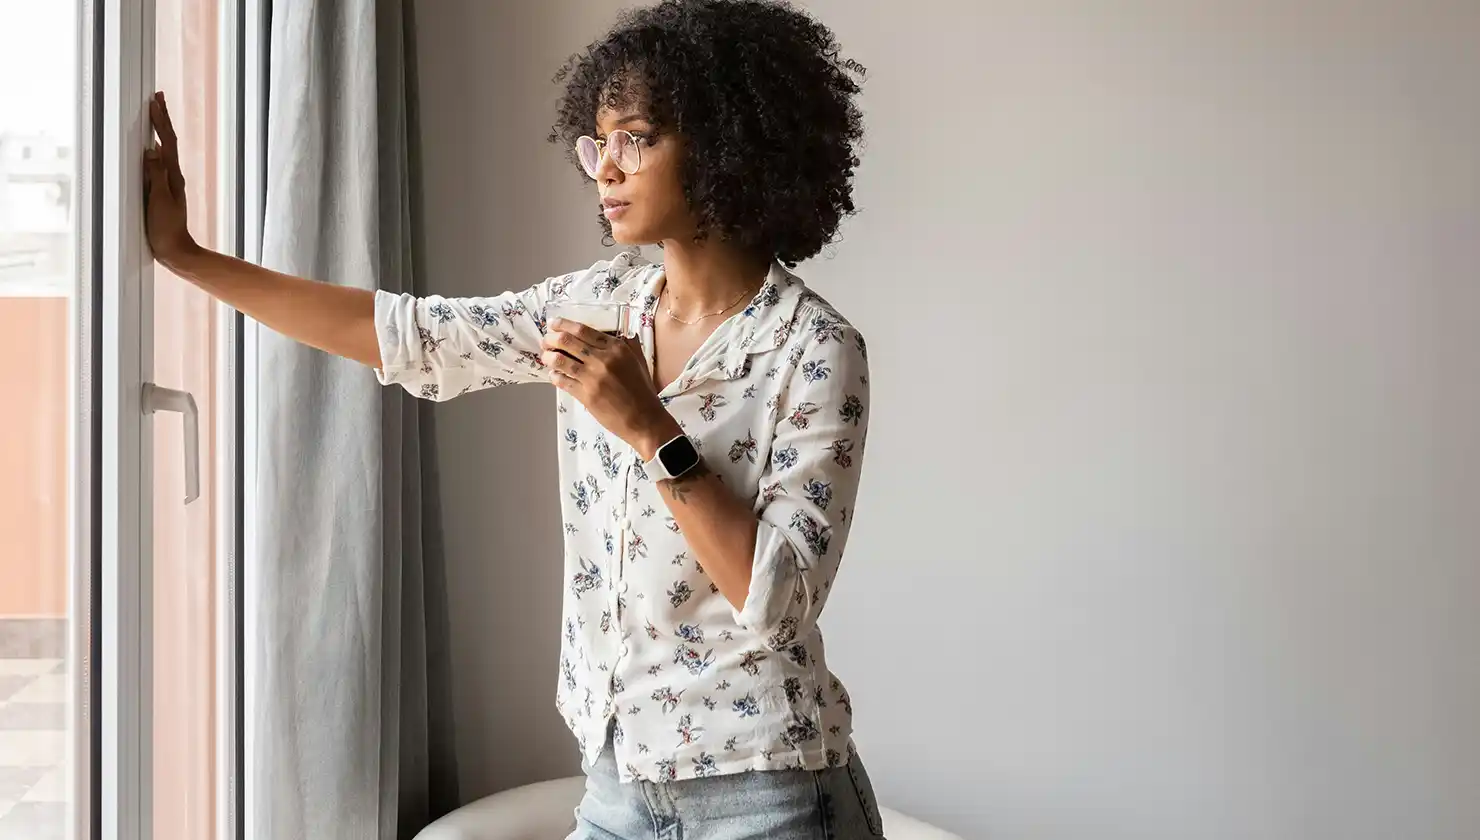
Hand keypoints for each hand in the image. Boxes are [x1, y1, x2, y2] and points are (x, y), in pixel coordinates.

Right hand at [143, 91, 197, 267]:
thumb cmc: (166, 229)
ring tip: (156, 114)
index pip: (167, 142)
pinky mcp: (162, 190)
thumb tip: (151, 150)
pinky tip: (152, 146)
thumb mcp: (158, 201)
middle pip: (168, 141)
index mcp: (172, 176)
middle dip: (163, 119)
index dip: (161, 121)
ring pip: (165, 150)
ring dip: (160, 130)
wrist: (175, 250)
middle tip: (158, 98)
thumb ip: (155, 176)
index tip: (155, 102)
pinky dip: (156, 147)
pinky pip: (159, 162)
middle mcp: (172, 176)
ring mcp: (168, 183)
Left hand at [541, 320, 680, 457]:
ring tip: (546, 357)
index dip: (564, 325)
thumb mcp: (638, 360)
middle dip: (551, 339)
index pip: (583, 329)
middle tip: (546, 341)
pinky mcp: (586, 395)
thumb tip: (616, 330)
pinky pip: (562, 381)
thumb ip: (627, 344)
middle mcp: (603, 359)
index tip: (555, 324)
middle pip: (567, 341)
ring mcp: (593, 378)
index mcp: (616, 348)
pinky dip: (554, 376)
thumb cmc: (642, 391)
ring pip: (560, 360)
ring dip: (548, 357)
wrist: (644, 419)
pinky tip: (554, 375)